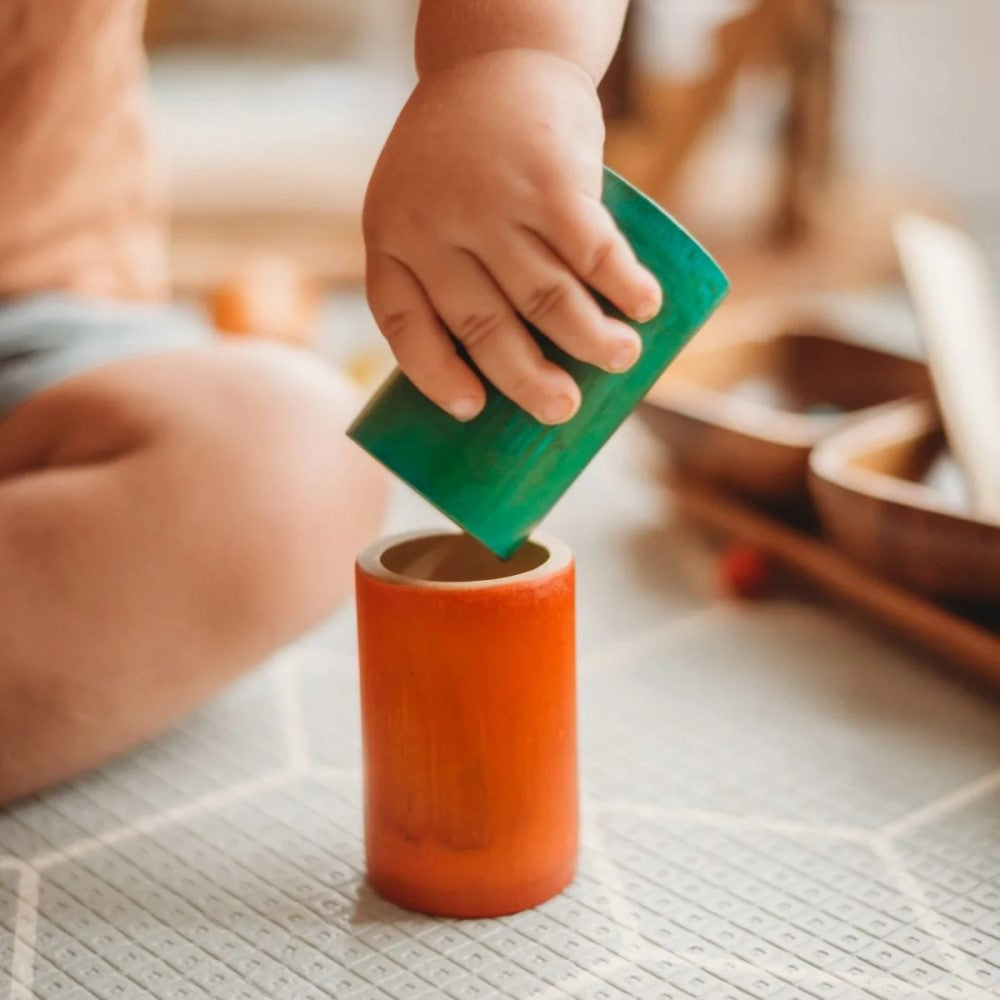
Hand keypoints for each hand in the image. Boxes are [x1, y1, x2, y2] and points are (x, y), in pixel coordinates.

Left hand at [363, 48, 661, 423]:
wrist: (494, 57)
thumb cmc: (461, 155)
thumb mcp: (420, 204)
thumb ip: (448, 271)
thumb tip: (515, 362)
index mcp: (391, 238)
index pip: (405, 326)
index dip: (438, 376)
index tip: (472, 410)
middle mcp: (434, 225)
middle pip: (484, 327)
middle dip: (530, 382)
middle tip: (561, 409)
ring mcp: (493, 203)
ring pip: (547, 299)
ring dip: (593, 342)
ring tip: (622, 359)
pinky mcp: (551, 181)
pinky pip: (594, 255)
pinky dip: (627, 288)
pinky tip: (647, 307)